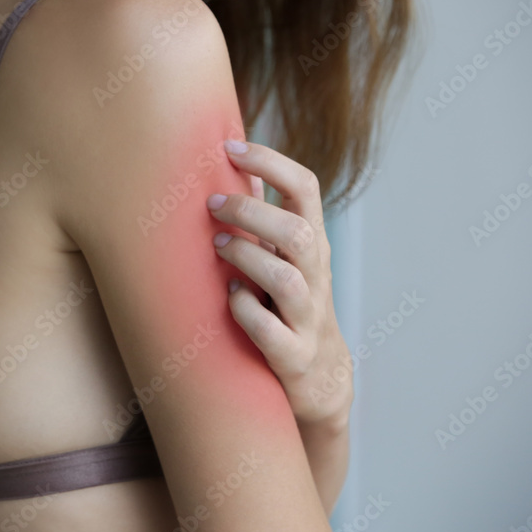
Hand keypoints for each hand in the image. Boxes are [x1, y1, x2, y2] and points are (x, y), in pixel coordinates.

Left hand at [205, 139, 352, 428]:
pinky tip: (228, 297)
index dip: (271, 163)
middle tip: (211, 204)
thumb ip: (263, 218)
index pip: (305, 189)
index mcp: (311, 245)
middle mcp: (315, 276)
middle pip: (297, 231)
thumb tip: (232, 167)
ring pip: (287, 279)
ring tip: (217, 246)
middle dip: (252, 212)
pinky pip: (272, 333)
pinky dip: (246, 312)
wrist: (320, 383)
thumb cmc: (288, 308)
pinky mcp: (293, 358)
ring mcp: (308, 319)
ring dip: (247, 257)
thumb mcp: (282, 258)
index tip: (230, 148)